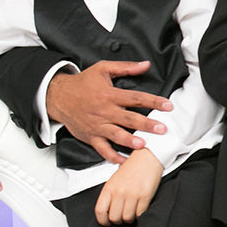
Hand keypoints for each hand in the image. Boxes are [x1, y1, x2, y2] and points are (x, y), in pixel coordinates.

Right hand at [46, 61, 171, 164]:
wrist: (58, 96)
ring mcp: (97, 125)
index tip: (168, 106)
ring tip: (143, 145)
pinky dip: (113, 156)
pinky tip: (124, 161)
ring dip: (130, 141)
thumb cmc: (82, 83)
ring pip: (116, 135)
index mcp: (110, 94)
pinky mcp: (91, 136)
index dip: (154, 101)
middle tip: (162, 129)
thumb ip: (125, 67)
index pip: (136, 98)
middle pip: (129, 118)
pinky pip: (103, 149)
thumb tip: (145, 65)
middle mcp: (105, 111)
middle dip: (147, 124)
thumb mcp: (103, 69)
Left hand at [95, 150, 163, 224]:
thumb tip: (108, 212)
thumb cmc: (132, 168)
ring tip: (132, 212)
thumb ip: (110, 195)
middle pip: (114, 217)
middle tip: (123, 216)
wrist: (147, 157)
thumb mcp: (114, 180)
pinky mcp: (145, 195)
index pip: (100, 211)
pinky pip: (140, 213)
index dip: (103, 221)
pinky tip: (140, 208)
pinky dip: (140, 214)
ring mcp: (132, 194)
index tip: (107, 223)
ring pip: (127, 218)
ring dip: (130, 218)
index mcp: (109, 188)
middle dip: (119, 220)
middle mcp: (119, 192)